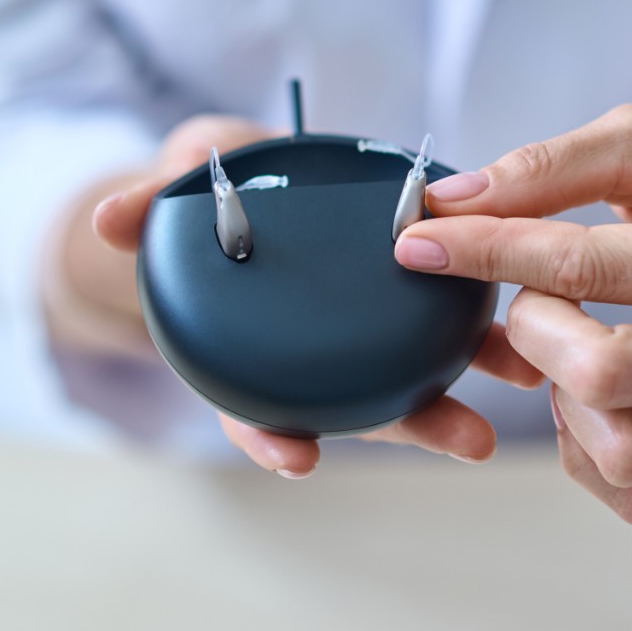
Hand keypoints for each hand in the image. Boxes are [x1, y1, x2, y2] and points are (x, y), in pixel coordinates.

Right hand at [48, 115, 542, 477]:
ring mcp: (358, 327)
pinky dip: (482, 333)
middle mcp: (310, 349)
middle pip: (356, 401)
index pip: (253, 402)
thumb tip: (106, 220)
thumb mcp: (176, 185)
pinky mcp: (403, 291)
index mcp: (250, 339)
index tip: (298, 457)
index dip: (271, 432)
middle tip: (468, 441)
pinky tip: (525, 334)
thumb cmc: (208, 187)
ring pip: (410, 371)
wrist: (248, 173)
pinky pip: (442, 319)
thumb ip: (149, 205)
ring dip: (468, 385)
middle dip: (411, 424)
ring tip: (523, 385)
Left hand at [394, 105, 631, 523]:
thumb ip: (550, 168)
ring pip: (616, 451)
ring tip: (572, 341)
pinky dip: (584, 446)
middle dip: (532, 331)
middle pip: (601, 378)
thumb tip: (449, 205)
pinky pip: (631, 493)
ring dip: (560, 396)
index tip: (417, 239)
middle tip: (537, 297)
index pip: (583, 268)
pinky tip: (588, 390)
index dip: (484, 250)